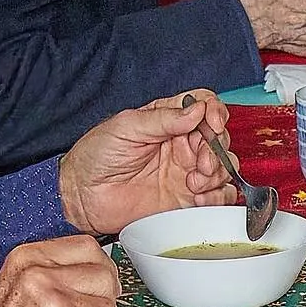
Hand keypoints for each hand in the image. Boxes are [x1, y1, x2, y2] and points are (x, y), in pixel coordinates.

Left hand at [59, 91, 233, 234]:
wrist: (81, 196)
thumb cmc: (96, 156)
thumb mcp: (126, 126)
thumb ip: (163, 118)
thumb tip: (197, 110)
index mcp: (169, 121)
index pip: (205, 107)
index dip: (215, 112)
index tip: (212, 124)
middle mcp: (182, 145)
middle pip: (219, 139)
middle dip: (216, 150)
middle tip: (200, 163)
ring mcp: (186, 172)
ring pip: (224, 167)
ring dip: (218, 174)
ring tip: (194, 182)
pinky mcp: (186, 200)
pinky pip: (217, 197)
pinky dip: (217, 197)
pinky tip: (199, 198)